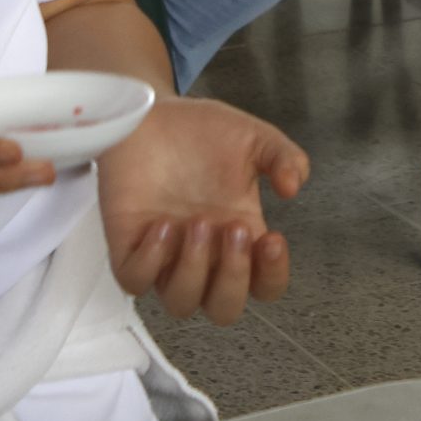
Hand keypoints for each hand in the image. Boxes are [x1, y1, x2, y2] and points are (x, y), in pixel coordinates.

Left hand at [99, 97, 309, 323]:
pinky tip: (161, 224)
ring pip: (180, 303)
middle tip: (230, 227)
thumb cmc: (200, 130)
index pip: (264, 285)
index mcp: (239, 235)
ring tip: (194, 222)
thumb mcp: (255, 139)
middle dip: (233, 277)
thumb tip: (293, 188)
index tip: (272, 239)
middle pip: (223, 309)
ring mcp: (165, 255)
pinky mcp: (128, 246)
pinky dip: (150, 261)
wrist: (151, 111)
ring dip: (193, 269)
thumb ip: (285, 158)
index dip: (272, 276)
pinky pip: (134, 280)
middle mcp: (204, 254)